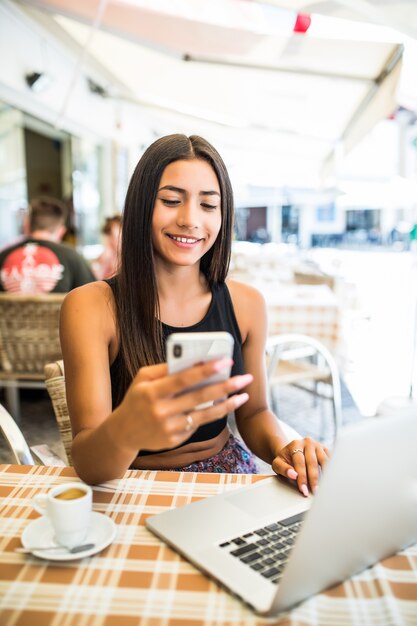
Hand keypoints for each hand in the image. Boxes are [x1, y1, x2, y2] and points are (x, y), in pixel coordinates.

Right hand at [118, 357, 252, 451]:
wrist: (123, 433)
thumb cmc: (136, 399)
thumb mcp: (142, 379)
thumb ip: (165, 369)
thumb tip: (194, 360)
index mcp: (152, 392)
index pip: (184, 379)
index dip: (206, 369)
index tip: (226, 360)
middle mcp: (161, 411)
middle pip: (200, 397)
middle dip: (226, 386)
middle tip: (246, 378)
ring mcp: (168, 429)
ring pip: (205, 415)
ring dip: (228, 405)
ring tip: (244, 395)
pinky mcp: (174, 441)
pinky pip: (197, 424)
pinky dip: (211, 414)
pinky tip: (224, 405)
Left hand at [271, 438, 328, 495]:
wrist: (291, 452)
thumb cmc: (285, 460)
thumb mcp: (277, 464)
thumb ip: (283, 469)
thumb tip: (293, 475)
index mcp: (295, 444)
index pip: (300, 462)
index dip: (302, 477)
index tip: (303, 490)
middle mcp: (308, 442)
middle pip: (312, 462)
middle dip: (313, 479)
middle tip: (314, 492)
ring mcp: (318, 445)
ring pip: (324, 461)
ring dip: (324, 476)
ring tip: (323, 488)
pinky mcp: (325, 449)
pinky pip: (331, 460)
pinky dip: (331, 470)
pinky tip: (330, 480)